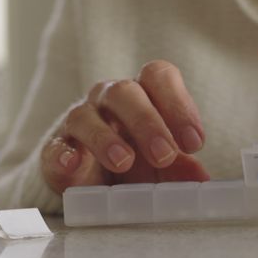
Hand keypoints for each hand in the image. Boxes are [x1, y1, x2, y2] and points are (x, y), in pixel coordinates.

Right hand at [41, 60, 209, 191]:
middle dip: (147, 122)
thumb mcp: (164, 166)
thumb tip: (202, 180)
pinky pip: (54, 147)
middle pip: (125, 92)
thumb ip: (182, 170)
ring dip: (105, 138)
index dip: (179, 105)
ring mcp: (79, 121)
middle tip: (164, 155)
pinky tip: (73, 164)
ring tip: (123, 161)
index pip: (159, 77)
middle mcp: (109, 99)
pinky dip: (63, 155)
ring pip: (85, 116)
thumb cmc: (136, 162)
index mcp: (143, 93)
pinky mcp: (56, 150)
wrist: (94, 180)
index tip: (194, 142)